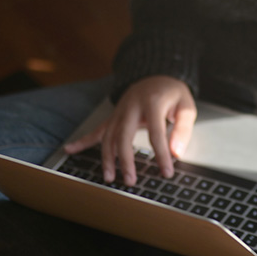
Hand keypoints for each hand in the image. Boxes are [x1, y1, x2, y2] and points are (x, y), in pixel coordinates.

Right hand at [64, 76, 196, 183]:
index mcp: (153, 102)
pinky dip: (83, 141)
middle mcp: (132, 106)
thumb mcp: (187, 106)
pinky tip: (69, 149)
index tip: (166, 172)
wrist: (157, 75)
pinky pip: (97, 129)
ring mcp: (119, 111)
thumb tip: (176, 153)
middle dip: (125, 160)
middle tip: (130, 180)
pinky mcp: (114, 116)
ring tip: (109, 177)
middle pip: (124, 135)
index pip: (156, 132)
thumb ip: (183, 129)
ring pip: (108, 136)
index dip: (161, 154)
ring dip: (107, 158)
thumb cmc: (172, 93)